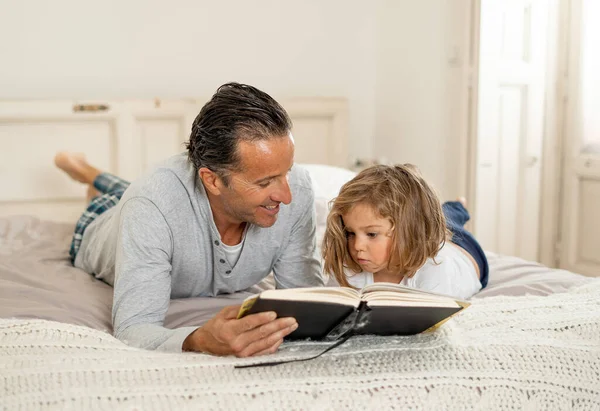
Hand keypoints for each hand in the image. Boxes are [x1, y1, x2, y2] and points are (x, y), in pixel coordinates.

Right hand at [182, 305, 297, 356]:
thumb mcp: (224, 313)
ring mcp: (243, 353)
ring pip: (266, 343)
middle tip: (291, 319)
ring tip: (291, 326)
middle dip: (279, 325)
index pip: (249, 324)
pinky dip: (275, 344)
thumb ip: (240, 309)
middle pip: (262, 333)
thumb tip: (257, 303)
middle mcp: (237, 343)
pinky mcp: (247, 358)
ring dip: (281, 334)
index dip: (262, 318)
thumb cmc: (216, 326)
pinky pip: (264, 351)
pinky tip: (282, 336)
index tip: (274, 313)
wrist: (206, 345)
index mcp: (230, 331)